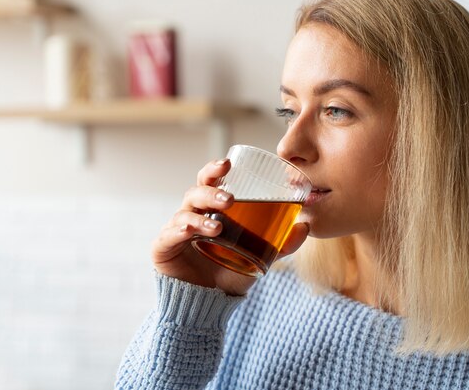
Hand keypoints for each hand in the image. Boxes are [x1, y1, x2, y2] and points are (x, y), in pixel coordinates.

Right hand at [151, 158, 308, 295]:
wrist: (208, 304)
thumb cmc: (229, 274)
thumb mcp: (259, 257)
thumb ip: (281, 244)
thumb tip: (306, 226)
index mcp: (211, 210)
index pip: (210, 182)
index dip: (215, 170)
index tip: (228, 163)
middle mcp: (191, 215)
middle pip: (195, 191)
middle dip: (210, 189)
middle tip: (229, 198)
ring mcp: (175, 230)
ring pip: (184, 212)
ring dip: (202, 215)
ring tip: (219, 227)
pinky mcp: (163, 248)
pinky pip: (170, 234)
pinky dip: (182, 230)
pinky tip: (193, 232)